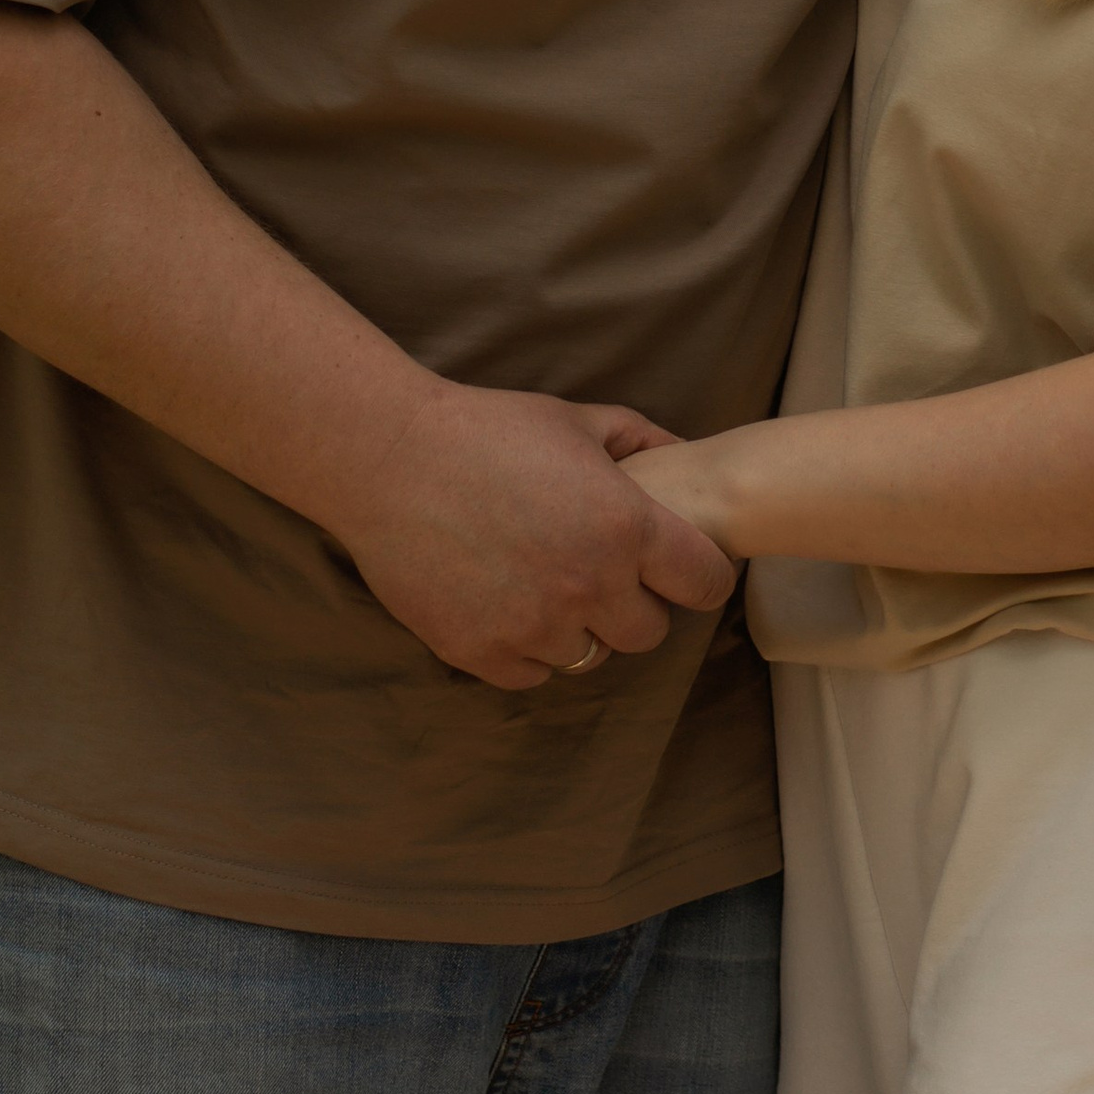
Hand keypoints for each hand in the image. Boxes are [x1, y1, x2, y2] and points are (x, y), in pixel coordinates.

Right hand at [337, 386, 737, 693]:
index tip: (674, 568)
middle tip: (597, 571)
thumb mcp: (577, 419)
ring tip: (541, 581)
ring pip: (589, 656)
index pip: (705, 585)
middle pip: (649, 633)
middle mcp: (589, 587)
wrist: (388, 457)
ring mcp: (534, 627)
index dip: (695, 575)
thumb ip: (643, 439)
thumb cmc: (487, 429)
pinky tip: (506, 602)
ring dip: (576, 627)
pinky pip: (532, 674)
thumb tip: (688, 457)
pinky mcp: (482, 654)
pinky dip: (526, 648)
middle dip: (633, 605)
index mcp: (625, 528)